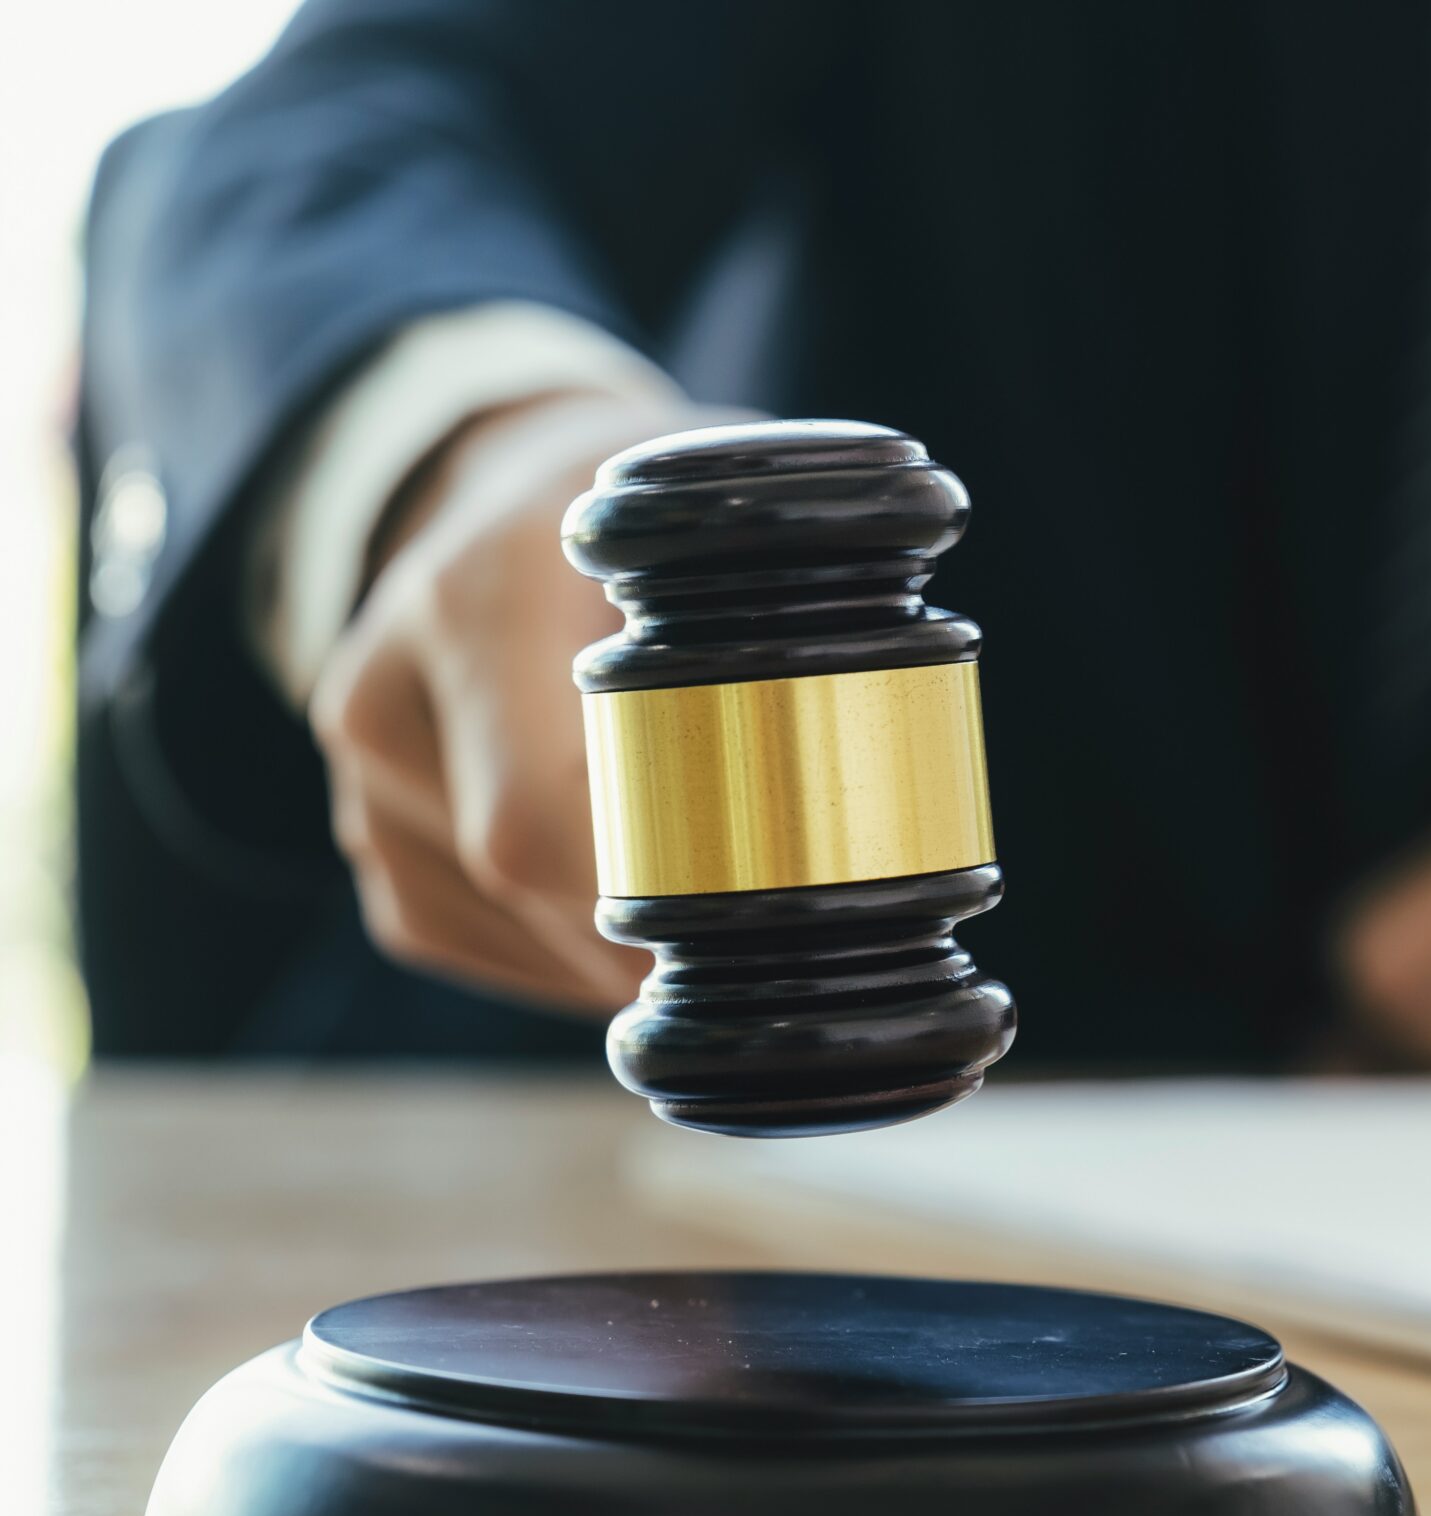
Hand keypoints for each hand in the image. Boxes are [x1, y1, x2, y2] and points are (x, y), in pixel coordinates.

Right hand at [309, 392, 738, 1012]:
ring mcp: (368, 767)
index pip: (540, 816)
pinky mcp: (370, 831)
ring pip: (491, 924)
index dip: (654, 895)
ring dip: (608, 953)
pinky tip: (622, 916)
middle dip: (652, 935)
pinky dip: (554, 953)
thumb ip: (797, 610)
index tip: (761, 917)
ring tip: (711, 918)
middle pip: (518, 881)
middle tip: (768, 949)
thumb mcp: (725, 514)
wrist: (501, 487)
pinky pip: (458, 932)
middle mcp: (389, 682)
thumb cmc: (647, 510)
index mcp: (481, 595)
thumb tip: (904, 757)